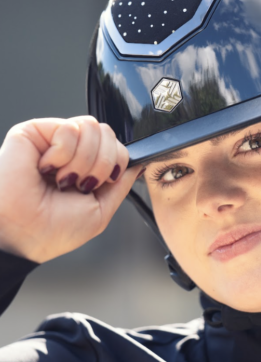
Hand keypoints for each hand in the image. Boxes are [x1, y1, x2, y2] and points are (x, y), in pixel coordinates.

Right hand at [0, 117, 143, 262]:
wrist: (23, 234)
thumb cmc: (55, 230)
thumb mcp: (101, 210)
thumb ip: (122, 184)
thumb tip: (138, 164)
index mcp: (88, 169)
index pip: (118, 147)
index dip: (118, 163)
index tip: (102, 183)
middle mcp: (74, 152)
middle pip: (109, 134)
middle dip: (102, 164)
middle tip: (80, 184)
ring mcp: (55, 140)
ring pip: (93, 127)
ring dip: (82, 161)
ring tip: (62, 179)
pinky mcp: (35, 132)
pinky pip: (70, 128)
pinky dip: (62, 154)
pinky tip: (45, 168)